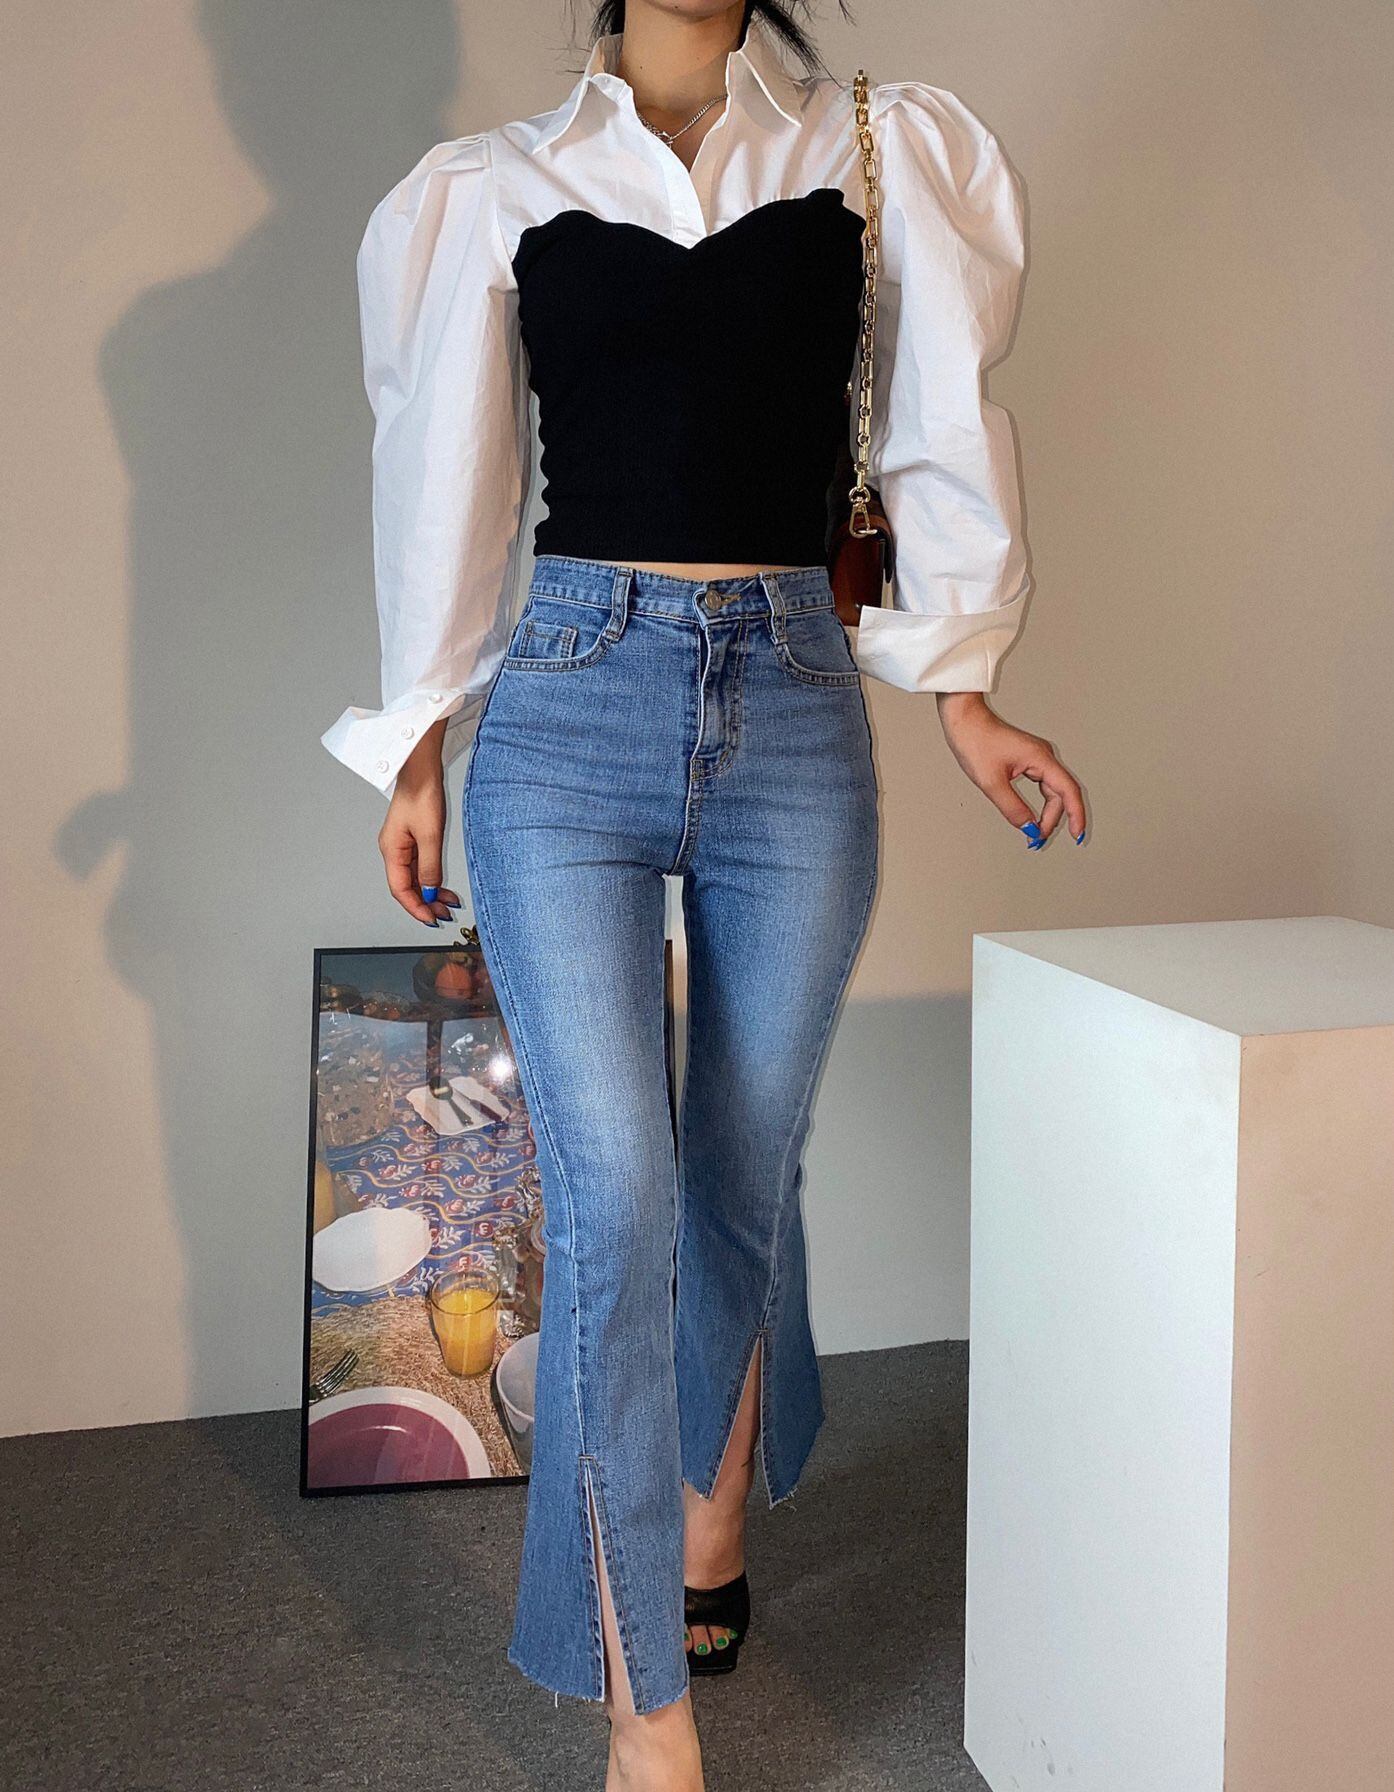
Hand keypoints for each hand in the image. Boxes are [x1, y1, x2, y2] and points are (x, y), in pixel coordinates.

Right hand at [377, 724, 461, 922]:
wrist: (422, 770)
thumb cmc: (421, 794)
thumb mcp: (430, 835)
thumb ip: (429, 867)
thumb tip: (429, 892)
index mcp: (391, 850)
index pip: (400, 889)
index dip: (415, 907)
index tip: (431, 919)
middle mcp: (394, 850)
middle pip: (407, 886)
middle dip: (425, 904)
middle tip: (444, 916)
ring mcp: (402, 845)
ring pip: (415, 878)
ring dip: (430, 893)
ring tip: (448, 905)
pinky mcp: (412, 839)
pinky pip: (420, 866)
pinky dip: (432, 879)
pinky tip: (444, 886)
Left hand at [936, 692, 1086, 848]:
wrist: (964, 720)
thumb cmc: (975, 741)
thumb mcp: (992, 783)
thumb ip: (1012, 808)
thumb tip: (1028, 827)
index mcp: (1041, 758)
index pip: (1068, 791)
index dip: (1076, 814)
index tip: (1077, 835)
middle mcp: (1044, 757)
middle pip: (1060, 795)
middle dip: (1052, 820)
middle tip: (1037, 840)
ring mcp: (1037, 758)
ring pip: (1051, 792)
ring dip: (1046, 813)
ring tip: (1035, 832)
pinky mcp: (1027, 760)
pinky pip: (1042, 786)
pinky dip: (1039, 803)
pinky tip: (1033, 815)